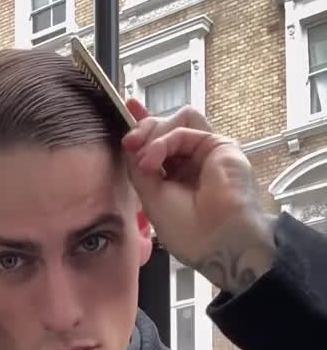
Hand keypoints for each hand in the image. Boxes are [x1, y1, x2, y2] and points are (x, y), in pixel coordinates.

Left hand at [122, 100, 276, 293]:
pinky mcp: (221, 145)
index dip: (146, 122)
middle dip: (144, 129)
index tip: (129, 106)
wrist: (216, 243)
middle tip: (129, 142)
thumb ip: (139, 166)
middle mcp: (193, 162)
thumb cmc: (188, 231)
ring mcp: (207, 153)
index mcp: (177, 176)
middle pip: (167, 125)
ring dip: (154, 134)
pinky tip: (154, 160)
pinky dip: (164, 141)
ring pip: (178, 119)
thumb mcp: (150, 196)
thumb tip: (130, 143)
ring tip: (145, 158)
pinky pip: (186, 129)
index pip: (160, 141)